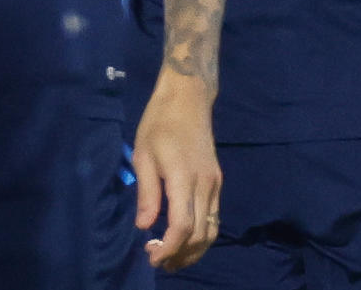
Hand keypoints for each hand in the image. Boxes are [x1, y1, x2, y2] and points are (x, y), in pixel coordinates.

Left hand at [133, 69, 222, 271]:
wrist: (188, 98)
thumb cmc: (159, 122)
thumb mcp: (143, 154)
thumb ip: (146, 192)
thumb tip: (144, 226)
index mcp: (184, 177)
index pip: (183, 226)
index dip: (169, 248)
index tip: (152, 257)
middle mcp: (205, 184)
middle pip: (201, 234)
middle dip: (181, 255)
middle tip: (158, 262)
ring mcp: (215, 183)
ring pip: (212, 229)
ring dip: (194, 250)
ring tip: (172, 258)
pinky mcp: (217, 180)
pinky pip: (214, 217)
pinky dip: (202, 235)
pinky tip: (185, 238)